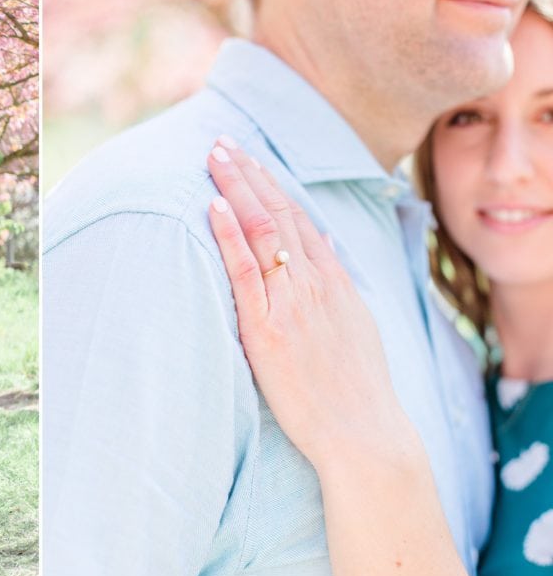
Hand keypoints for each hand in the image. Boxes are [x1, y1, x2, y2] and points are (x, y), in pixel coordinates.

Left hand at [206, 137, 411, 469]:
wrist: (363, 433)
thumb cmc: (357, 386)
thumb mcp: (358, 323)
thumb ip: (338, 280)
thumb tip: (325, 242)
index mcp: (334, 280)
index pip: (298, 216)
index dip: (270, 183)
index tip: (249, 157)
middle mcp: (313, 282)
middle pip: (277, 212)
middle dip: (247, 172)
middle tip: (221, 141)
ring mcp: (290, 302)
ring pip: (260, 230)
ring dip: (234, 188)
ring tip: (213, 156)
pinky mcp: (267, 328)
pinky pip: (244, 271)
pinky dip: (228, 235)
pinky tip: (213, 206)